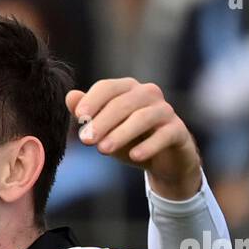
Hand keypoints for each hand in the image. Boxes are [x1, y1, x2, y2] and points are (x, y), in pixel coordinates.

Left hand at [67, 78, 201, 200]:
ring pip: (143, 117)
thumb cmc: (130, 140)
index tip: (79, 117)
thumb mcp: (105, 130)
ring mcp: (165, 111)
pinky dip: (149, 145)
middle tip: (86, 140)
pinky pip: (165, 135)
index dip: (92, 100)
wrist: (163, 160)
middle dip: (103, 121)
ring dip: (122, 133)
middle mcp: (148, 94)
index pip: (107, 88)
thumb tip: (70, 96)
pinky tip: (134, 156)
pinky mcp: (178, 130)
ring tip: (103, 150)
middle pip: (123, 103)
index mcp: (127, 89)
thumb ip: (89, 114)